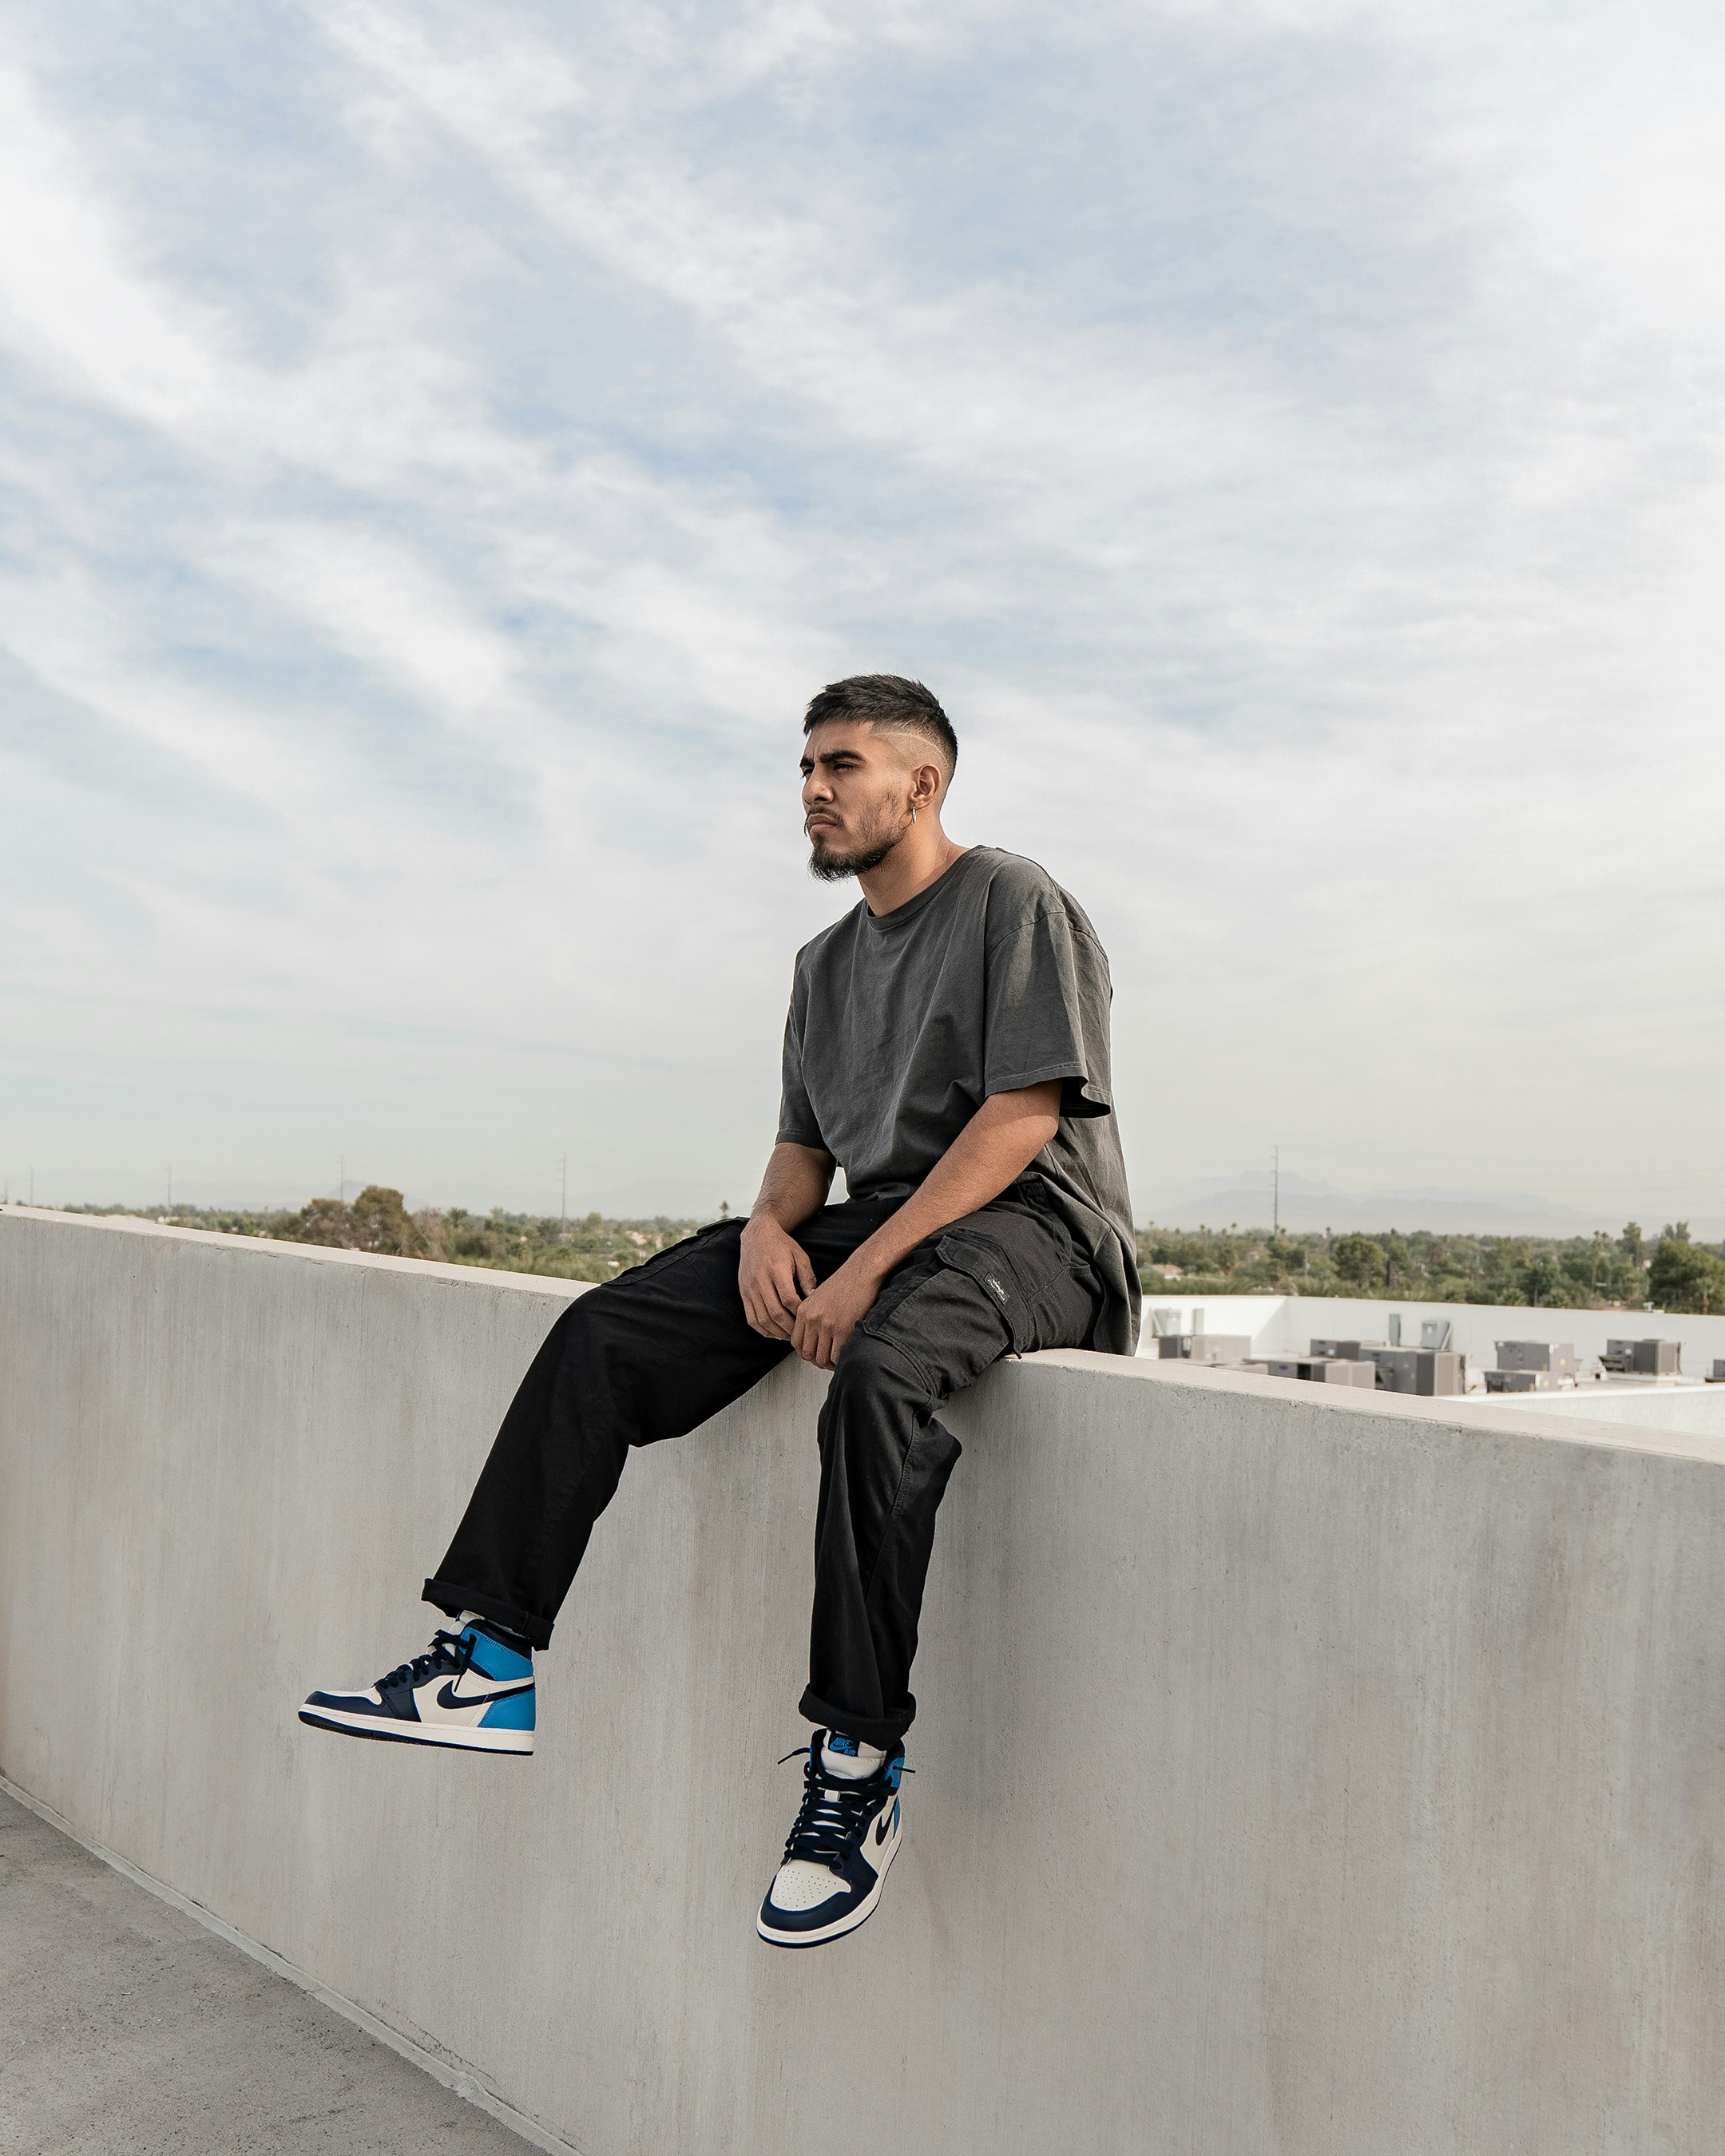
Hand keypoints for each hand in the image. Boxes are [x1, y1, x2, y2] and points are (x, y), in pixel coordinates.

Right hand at [739, 1214, 816, 1340]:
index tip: (809, 1318)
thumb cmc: (783, 1246)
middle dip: (790, 1328)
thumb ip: (808, 1279)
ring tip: (790, 1336)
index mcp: (776, 1270)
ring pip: (762, 1319)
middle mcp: (760, 1280)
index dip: (800, 1313)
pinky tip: (775, 1332)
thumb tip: (814, 1300)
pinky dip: (763, 1330)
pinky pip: (751, 1318)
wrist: (757, 1236)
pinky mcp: (744, 1294)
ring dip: (777, 1332)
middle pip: (775, 1313)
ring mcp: (749, 1288)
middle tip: (802, 1334)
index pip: (789, 1299)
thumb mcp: (800, 1257)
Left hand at [790, 1256, 884, 1370]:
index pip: (796, 1343)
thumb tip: (811, 1334)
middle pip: (807, 1354)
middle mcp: (813, 1319)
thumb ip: (811, 1314)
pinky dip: (840, 1361)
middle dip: (817, 1361)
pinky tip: (844, 1356)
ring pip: (822, 1358)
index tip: (813, 1355)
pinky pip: (837, 1356)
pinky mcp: (844, 1330)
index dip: (804, 1353)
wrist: (862, 1272)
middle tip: (826, 1361)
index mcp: (804, 1311)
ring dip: (829, 1364)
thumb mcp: (818, 1296)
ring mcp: (827, 1325)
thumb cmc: (845, 1282)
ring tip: (836, 1361)